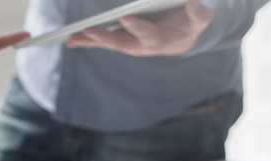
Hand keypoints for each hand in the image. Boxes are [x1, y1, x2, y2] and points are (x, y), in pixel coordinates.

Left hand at [65, 0, 212, 56]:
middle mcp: (142, 46)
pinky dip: (88, 40)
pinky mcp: (123, 41)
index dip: (137, 27)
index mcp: (160, 40)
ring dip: (90, 41)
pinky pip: (104, 41)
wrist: (181, 39)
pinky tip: (72, 38)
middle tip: (88, 30)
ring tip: (71, 38)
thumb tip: (193, 4)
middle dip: (105, 37)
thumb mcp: (199, 20)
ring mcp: (130, 45)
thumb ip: (199, 14)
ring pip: (108, 43)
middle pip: (121, 42)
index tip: (126, 19)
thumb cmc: (189, 25)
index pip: (148, 34)